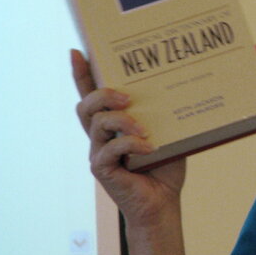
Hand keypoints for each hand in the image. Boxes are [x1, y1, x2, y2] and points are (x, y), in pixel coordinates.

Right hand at [72, 49, 185, 225]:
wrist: (163, 203)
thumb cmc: (165, 165)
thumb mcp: (167, 132)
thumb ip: (163, 113)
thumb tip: (177, 84)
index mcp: (113, 124)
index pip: (92, 95)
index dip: (82, 74)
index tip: (77, 51)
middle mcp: (100, 136)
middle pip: (86, 105)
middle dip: (103, 93)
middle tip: (127, 96)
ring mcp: (98, 152)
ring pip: (97, 123)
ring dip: (122, 120)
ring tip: (144, 128)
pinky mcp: (102, 170)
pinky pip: (109, 150)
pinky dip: (131, 145)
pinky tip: (150, 149)